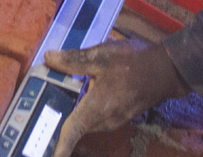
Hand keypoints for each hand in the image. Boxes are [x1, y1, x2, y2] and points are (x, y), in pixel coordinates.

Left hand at [45, 39, 189, 156]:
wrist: (166, 70)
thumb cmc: (134, 63)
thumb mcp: (102, 56)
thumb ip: (73, 60)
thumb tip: (49, 58)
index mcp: (96, 108)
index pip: (72, 132)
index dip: (59, 148)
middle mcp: (104, 120)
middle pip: (75, 128)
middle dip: (58, 122)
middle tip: (36, 114)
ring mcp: (113, 121)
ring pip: (85, 123)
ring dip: (72, 116)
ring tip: (54, 101)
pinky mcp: (118, 117)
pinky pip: (95, 119)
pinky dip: (84, 112)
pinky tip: (79, 96)